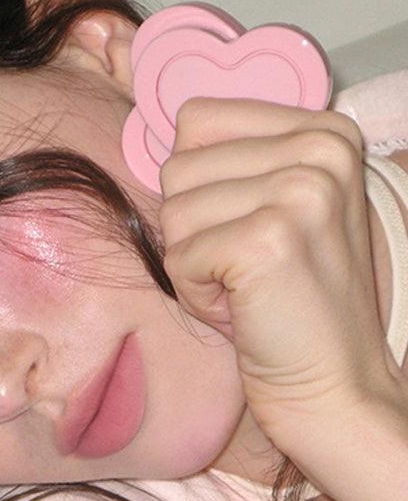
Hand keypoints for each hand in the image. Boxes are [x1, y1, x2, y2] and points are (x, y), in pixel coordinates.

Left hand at [158, 97, 401, 444]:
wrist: (330, 381)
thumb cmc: (286, 299)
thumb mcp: (270, 207)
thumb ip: (229, 161)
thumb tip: (170, 135)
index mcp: (323, 131)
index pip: (196, 120)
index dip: (197, 184)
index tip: (243, 224)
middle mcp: (320, 149)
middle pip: (177, 167)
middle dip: (192, 228)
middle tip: (243, 264)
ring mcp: (300, 190)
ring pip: (172, 211)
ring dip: (192, 261)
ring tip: (243, 285)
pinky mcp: (268, 239)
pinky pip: (177, 257)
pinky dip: (194, 292)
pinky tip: (240, 307)